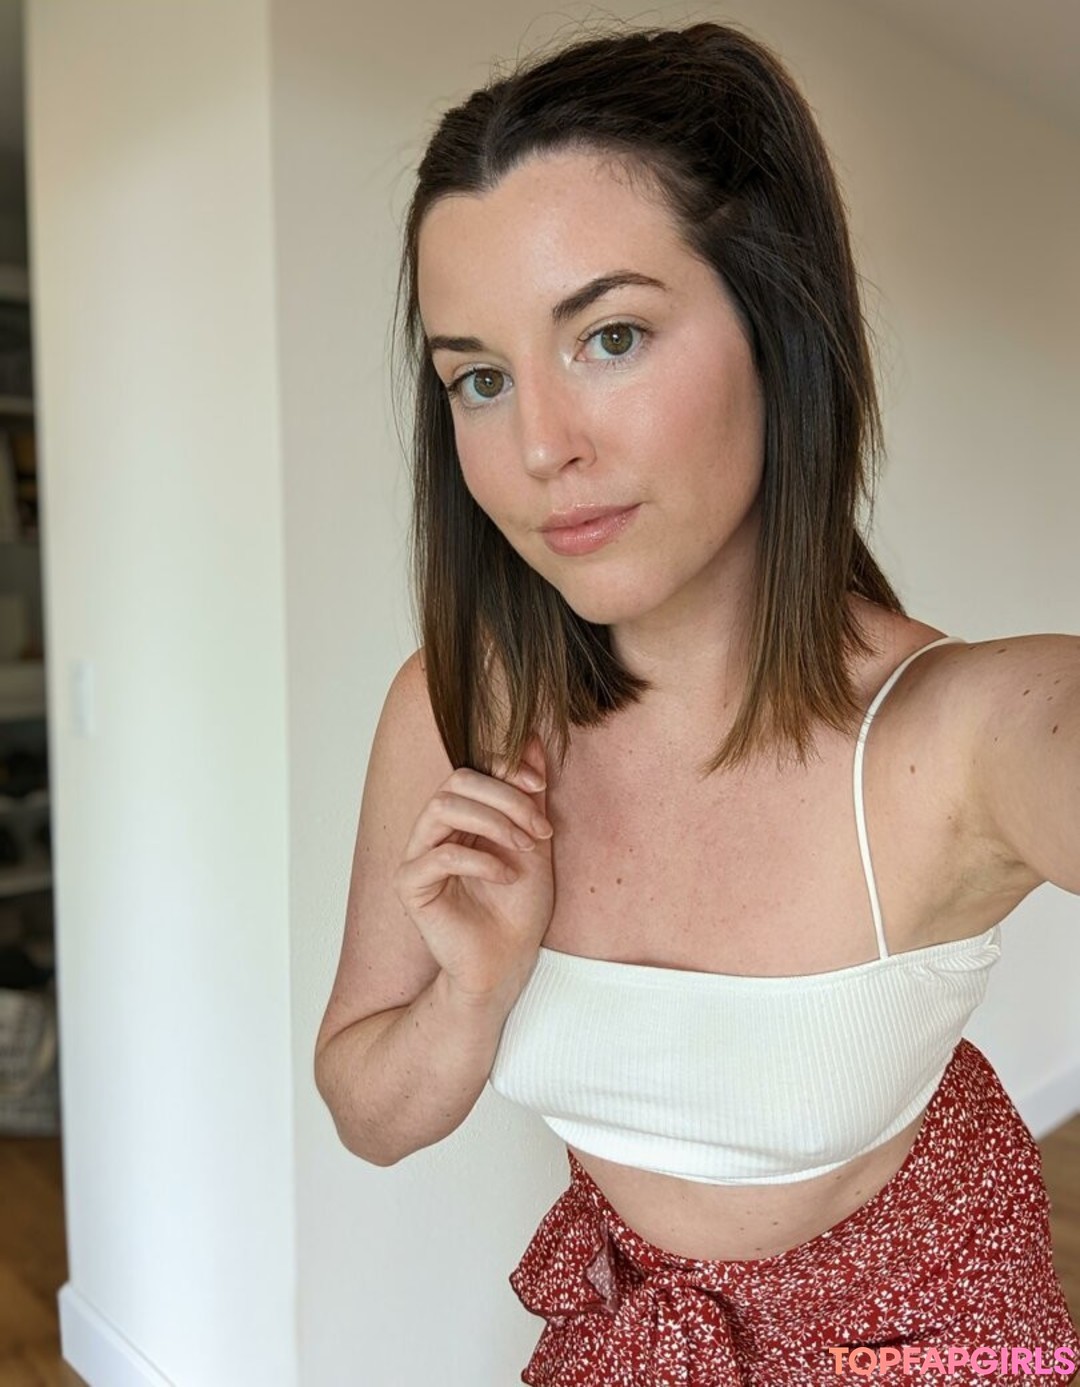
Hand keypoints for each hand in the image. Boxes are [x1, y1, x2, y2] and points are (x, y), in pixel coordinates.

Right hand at [393, 734, 553, 1002]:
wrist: (508, 962)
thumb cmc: (519, 907)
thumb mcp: (534, 840)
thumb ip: (529, 793)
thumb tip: (530, 739)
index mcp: (462, 817)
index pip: (474, 771)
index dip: (506, 770)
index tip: (540, 785)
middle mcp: (435, 830)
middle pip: (457, 782)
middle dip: (504, 798)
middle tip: (539, 829)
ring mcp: (418, 855)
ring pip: (443, 808)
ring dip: (493, 823)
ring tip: (525, 848)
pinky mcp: (410, 885)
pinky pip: (438, 855)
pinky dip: (479, 859)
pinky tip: (505, 876)